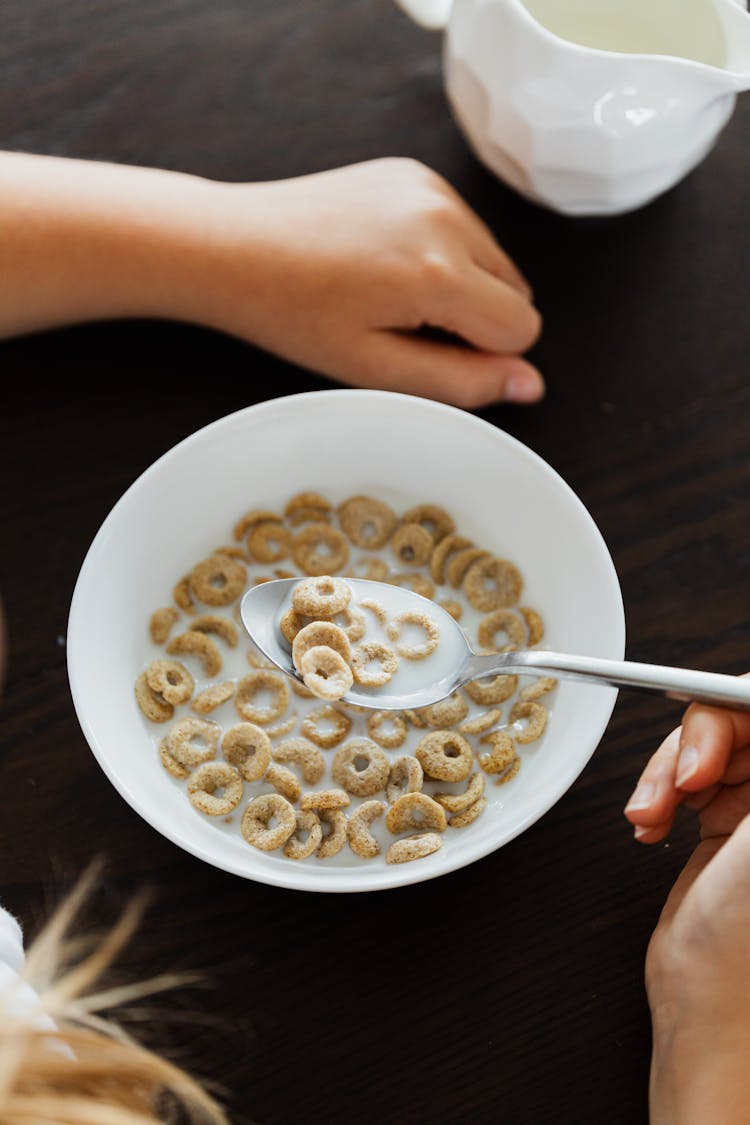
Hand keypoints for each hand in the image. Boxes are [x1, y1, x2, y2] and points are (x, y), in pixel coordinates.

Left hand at [188, 158, 543, 408]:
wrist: (233, 246)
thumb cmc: (293, 312)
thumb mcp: (375, 368)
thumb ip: (461, 382)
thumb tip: (530, 384)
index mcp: (439, 272)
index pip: (522, 327)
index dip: (484, 354)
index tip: (429, 351)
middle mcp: (446, 218)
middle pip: (517, 290)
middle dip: (476, 319)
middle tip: (404, 326)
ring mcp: (432, 188)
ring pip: (494, 259)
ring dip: (461, 285)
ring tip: (389, 293)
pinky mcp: (415, 173)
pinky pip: (463, 227)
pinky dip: (441, 252)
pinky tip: (383, 261)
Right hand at [624, 682, 749, 1123]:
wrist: (712, 1006)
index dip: (737, 707)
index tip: (710, 729)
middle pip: (738, 722)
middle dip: (698, 742)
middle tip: (684, 777)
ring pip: (704, 746)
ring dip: (665, 771)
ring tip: (652, 812)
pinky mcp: (722, 823)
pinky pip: (681, 777)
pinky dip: (656, 791)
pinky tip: (650, 824)